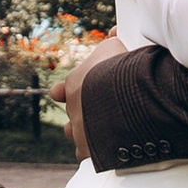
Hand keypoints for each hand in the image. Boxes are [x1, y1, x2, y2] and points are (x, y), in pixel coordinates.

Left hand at [57, 32, 126, 164]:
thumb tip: (115, 32)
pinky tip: (105, 151)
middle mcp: (71, 107)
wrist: (127, 94)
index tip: (71, 92)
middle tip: (97, 112)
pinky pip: (87, 155)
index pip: (61, 90)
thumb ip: (112, 41)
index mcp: (73, 82)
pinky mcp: (90, 151)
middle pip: (71, 113)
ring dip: (84, 134)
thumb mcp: (116, 47)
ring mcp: (79, 130)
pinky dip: (95, 153)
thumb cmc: (120, 67)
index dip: (67, 92)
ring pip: (75, 135)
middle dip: (81, 113)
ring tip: (98, 133)